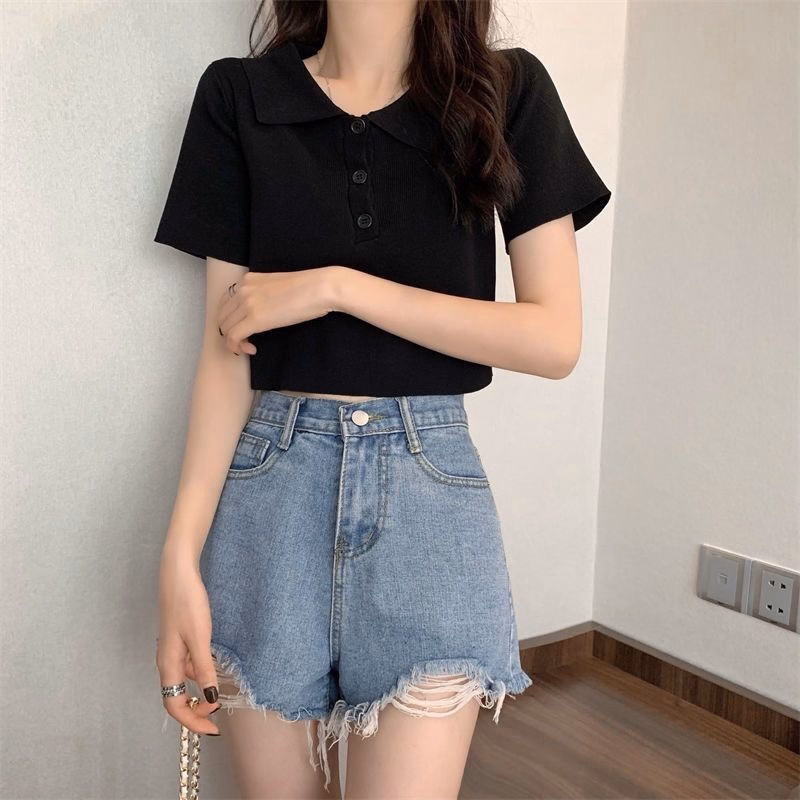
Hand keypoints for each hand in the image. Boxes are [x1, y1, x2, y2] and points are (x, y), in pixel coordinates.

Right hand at [156, 555, 220, 735]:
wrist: (178, 575)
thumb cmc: (188, 604)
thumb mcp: (200, 639)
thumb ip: (205, 669)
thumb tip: (211, 697)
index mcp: (167, 664)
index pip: (174, 705)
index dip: (192, 720)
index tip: (212, 728)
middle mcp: (166, 661)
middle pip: (176, 697)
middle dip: (196, 711)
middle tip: (217, 718)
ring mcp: (171, 650)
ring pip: (183, 681)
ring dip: (198, 693)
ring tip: (219, 697)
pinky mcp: (178, 640)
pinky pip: (188, 666)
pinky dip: (200, 674)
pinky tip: (213, 670)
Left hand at [216, 266, 342, 354]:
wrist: (321, 287)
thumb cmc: (309, 288)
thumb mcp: (278, 285)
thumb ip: (264, 294)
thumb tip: (263, 310)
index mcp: (248, 279)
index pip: (226, 302)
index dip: (231, 319)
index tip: (243, 329)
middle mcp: (243, 289)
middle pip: (222, 316)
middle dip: (230, 332)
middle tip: (247, 341)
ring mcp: (247, 303)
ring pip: (225, 328)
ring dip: (234, 342)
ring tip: (250, 347)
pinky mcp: (255, 319)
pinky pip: (233, 337)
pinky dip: (238, 347)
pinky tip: (253, 349)